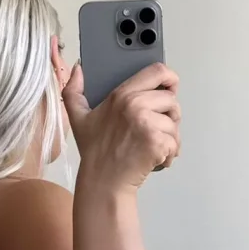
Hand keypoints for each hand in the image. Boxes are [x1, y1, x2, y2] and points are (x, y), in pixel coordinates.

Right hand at [62, 62, 180, 191]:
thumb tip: (77, 68)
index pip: (158, 71)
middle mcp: (136, 105)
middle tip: (155, 130)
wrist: (103, 181)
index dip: (170, 78)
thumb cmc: (95, 151)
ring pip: (175, 124)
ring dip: (169, 138)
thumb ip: (73, 90)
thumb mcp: (78, 118)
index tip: (171, 88)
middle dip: (169, 116)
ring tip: (152, 147)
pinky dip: (169, 154)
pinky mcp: (157, 143)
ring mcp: (147, 124)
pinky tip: (155, 159)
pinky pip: (175, 143)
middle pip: (172, 100)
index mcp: (121, 95)